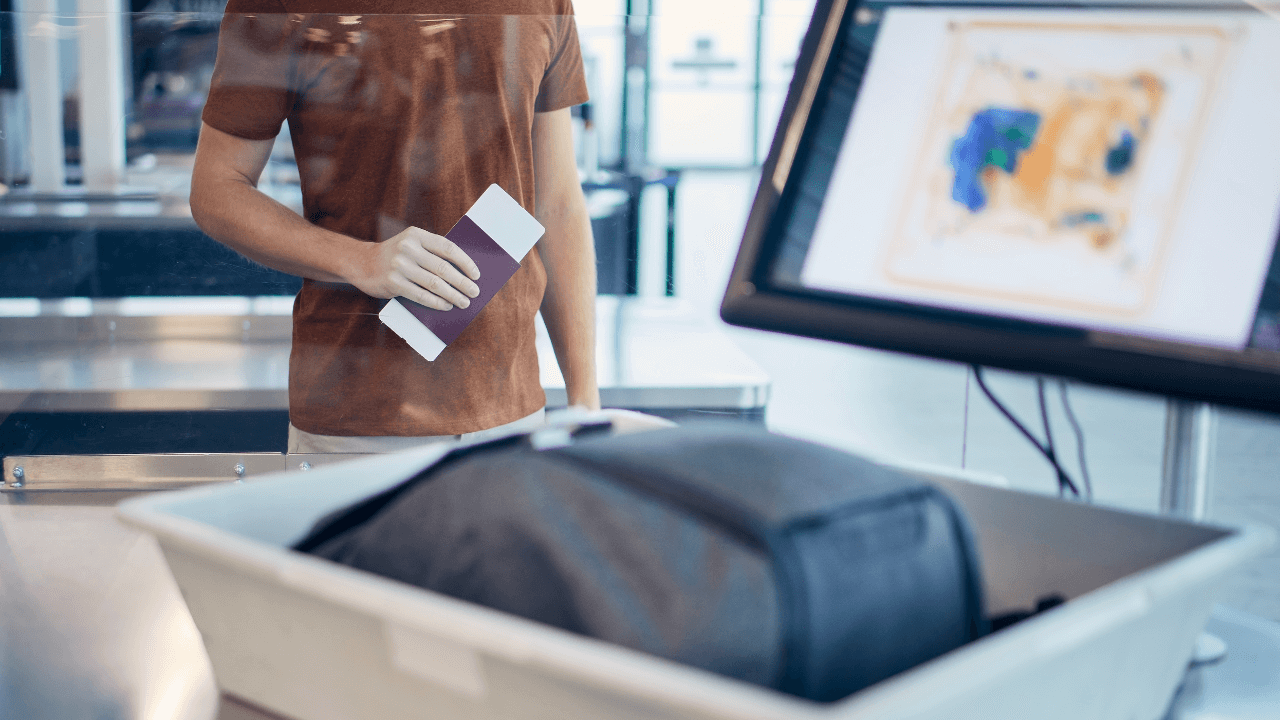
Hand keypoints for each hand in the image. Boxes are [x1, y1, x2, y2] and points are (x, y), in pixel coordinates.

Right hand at [353, 227, 480, 309]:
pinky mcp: (393, 283)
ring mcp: (400, 266)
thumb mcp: (411, 245)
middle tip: (474, 292)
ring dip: (452, 295)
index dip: (465, 262)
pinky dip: (436, 302)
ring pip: (434, 284)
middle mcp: (408, 248)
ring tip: (463, 302)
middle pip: (443, 268)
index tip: (476, 274)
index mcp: (416, 235)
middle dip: (462, 282)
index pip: (447, 248)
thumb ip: (431, 253)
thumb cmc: (394, 256)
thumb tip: (462, 272)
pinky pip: (421, 295)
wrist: (361, 263)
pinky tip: (446, 305)